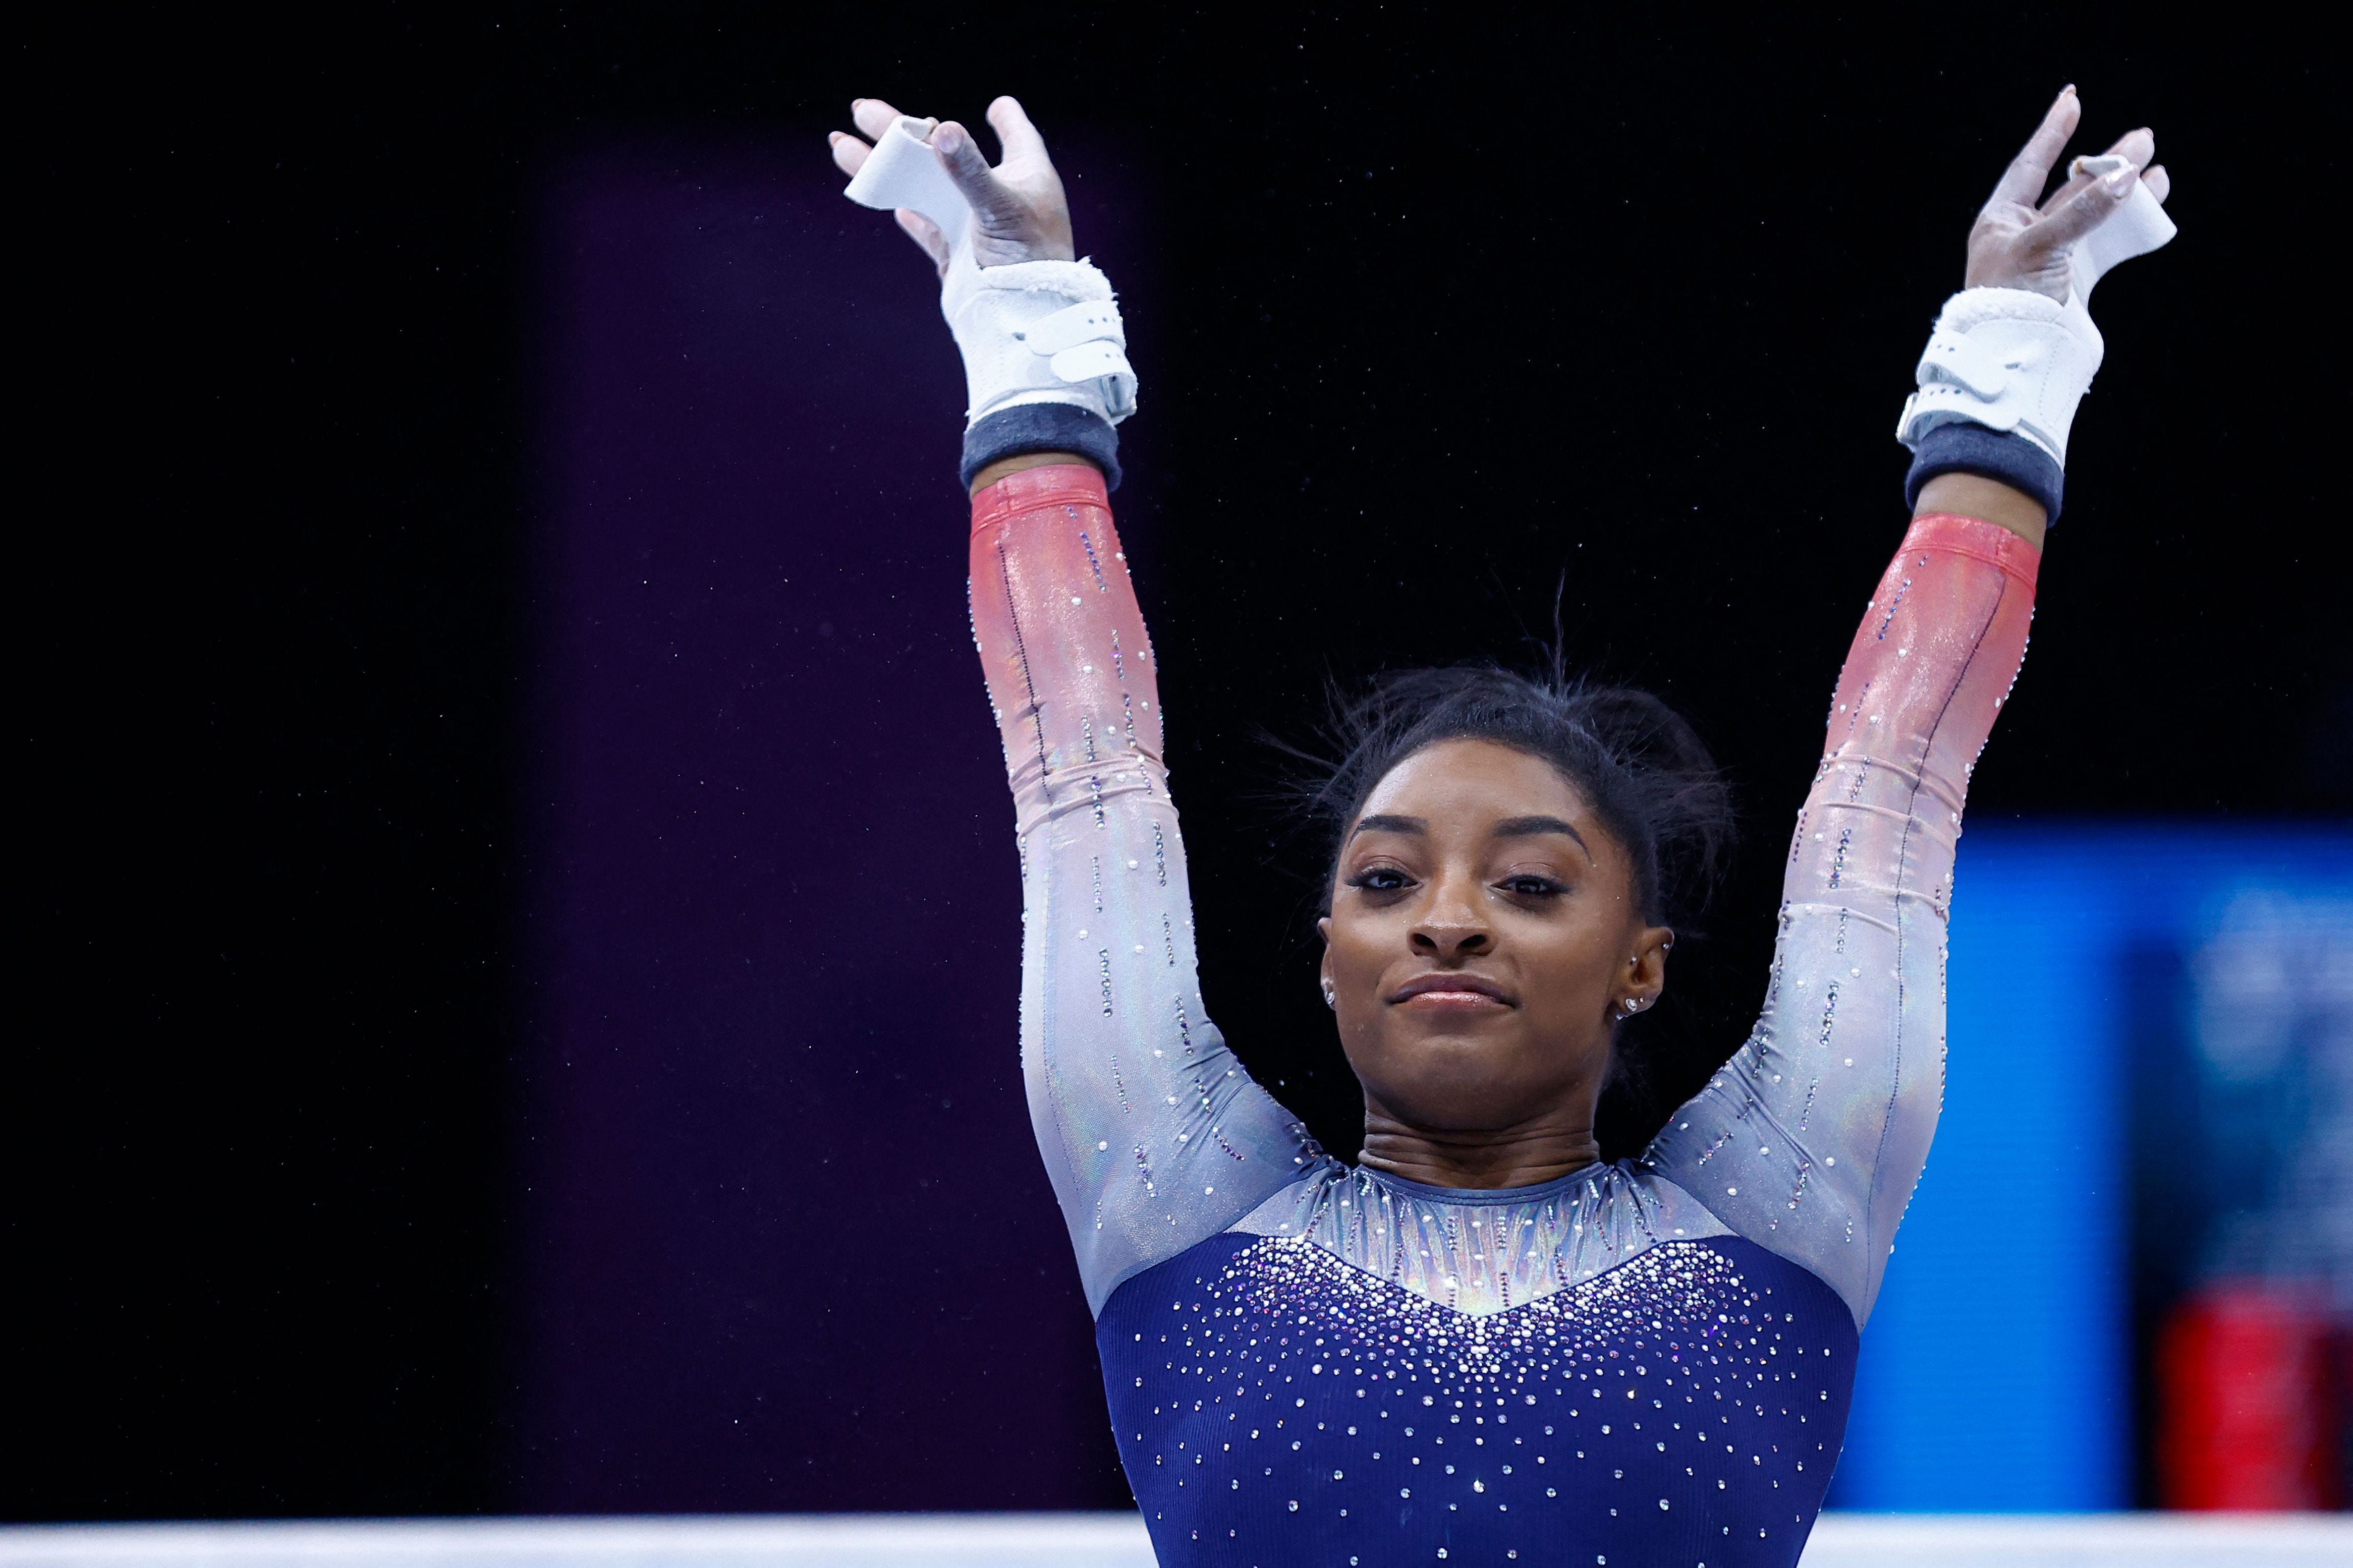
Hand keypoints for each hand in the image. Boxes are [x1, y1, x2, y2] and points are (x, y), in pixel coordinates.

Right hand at [827, 96, 1075, 274]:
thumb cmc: (1031, 257)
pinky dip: (910, 213)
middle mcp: (999, 195)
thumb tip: (942, 131)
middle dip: (905, 130)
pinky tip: (894, 203)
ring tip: (843, 146)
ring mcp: (974, 225)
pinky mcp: (956, 254)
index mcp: (1024, 174)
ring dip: (888, 167)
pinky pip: (928, 227)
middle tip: (862, 110)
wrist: (1022, 316)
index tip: (997, 106)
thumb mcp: (1001, 207)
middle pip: (946, 153)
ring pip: (926, 187)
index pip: (1016, 133)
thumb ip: (970, 170)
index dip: (1004, 117)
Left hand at [1966, 86, 2171, 301]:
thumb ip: (2082, 213)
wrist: (2014, 357)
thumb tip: (2124, 177)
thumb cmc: (2009, 300)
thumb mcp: (2041, 247)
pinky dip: (2128, 223)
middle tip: (2143, 138)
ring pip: (2094, 214)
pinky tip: (2150, 203)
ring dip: (2124, 190)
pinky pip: (2106, 243)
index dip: (2052, 133)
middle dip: (2106, 162)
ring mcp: (2053, 257)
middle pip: (2071, 188)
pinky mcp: (2075, 281)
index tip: (2071, 100)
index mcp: (2001, 222)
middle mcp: (2025, 235)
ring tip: (2154, 167)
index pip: (2029, 166)